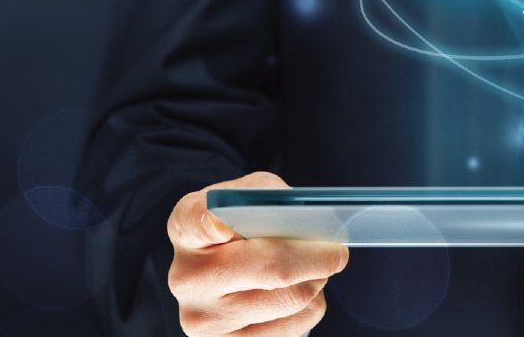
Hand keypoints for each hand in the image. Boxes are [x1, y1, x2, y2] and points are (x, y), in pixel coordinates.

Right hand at [166, 172, 346, 335]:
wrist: (225, 278)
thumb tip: (311, 226)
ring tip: (309, 271)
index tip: (222, 224)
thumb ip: (272, 199)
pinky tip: (291, 296)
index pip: (193, 222)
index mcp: (187, 230)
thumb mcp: (250, 201)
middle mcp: (187, 276)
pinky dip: (308, 308)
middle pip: (270, 267)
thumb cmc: (242, 231)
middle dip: (316, 257)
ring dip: (315, 282)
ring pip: (290, 299)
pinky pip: (294, 327)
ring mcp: (203, 319)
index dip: (208, 222)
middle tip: (336, 252)